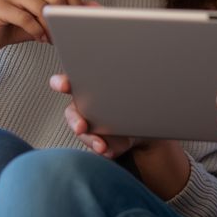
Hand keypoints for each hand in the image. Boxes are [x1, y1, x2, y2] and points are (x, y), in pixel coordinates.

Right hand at [0, 0, 83, 58]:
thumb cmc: (17, 24)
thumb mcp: (45, 15)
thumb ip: (68, 8)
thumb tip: (97, 7)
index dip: (76, 8)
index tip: (78, 24)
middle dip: (64, 18)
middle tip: (65, 34)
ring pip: (42, 8)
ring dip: (51, 27)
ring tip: (52, 38)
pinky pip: (27, 18)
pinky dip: (37, 32)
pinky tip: (40, 38)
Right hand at [51, 73, 191, 198]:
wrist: (146, 120)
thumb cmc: (136, 97)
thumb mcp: (138, 85)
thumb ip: (138, 78)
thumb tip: (155, 66)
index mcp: (91, 85)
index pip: (72, 81)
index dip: (63, 82)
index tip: (61, 84)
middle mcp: (86, 105)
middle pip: (72, 111)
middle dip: (75, 119)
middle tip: (81, 126)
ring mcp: (90, 124)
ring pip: (83, 132)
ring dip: (90, 139)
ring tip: (101, 145)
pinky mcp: (97, 141)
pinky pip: (95, 144)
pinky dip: (102, 148)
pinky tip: (108, 149)